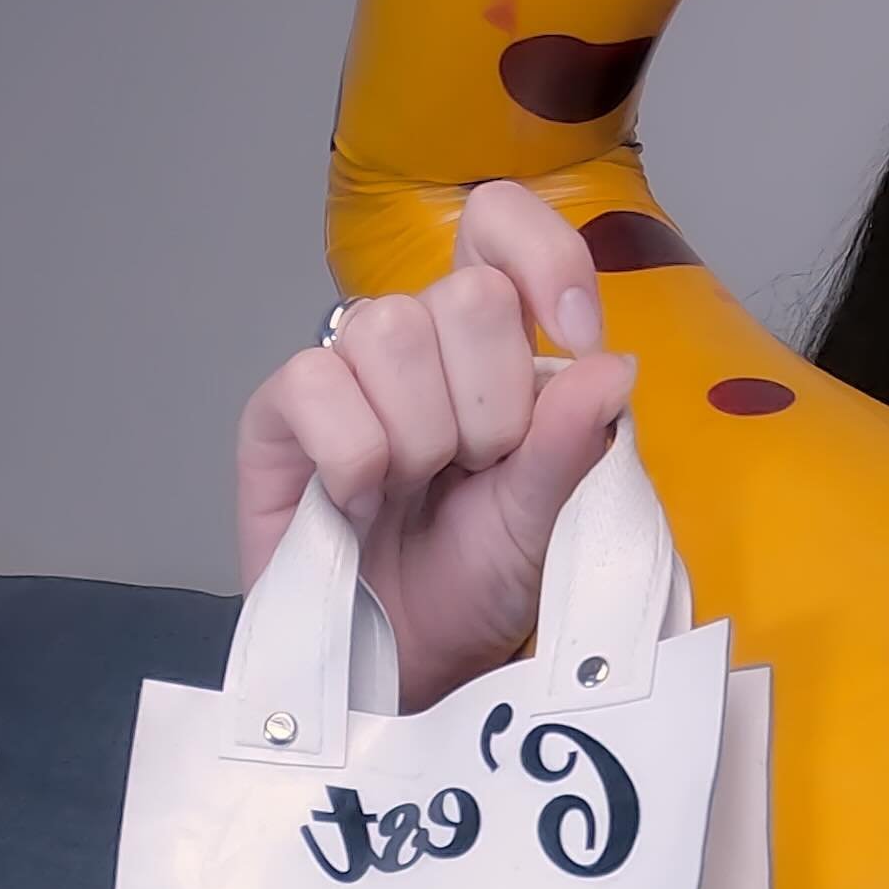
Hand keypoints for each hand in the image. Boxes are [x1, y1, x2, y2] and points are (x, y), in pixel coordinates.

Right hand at [236, 181, 634, 712]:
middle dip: (493, 403)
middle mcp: (419, 341)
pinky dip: (356, 457)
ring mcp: (344, 372)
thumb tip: (612, 365)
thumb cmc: (477, 582)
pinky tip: (358, 501)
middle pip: (468, 294)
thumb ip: (573, 444)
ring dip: (424, 435)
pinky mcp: (276, 415)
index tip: (574, 335)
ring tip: (418, 491)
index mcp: (495, 343)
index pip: (502, 224)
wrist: (406, 664)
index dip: (543, 257)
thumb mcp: (544, 519)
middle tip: (480, 472)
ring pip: (390, 331)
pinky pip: (317, 384)